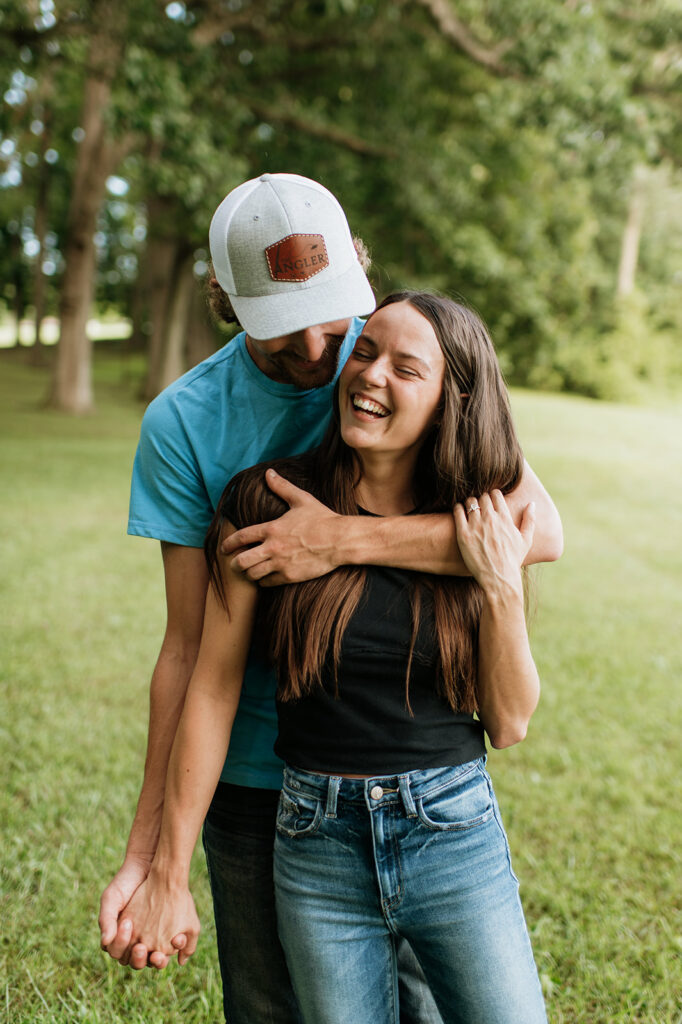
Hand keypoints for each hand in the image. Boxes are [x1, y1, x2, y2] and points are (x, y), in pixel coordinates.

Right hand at [99, 855, 188, 969]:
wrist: (146, 865)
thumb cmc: (125, 883)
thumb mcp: (111, 898)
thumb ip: (106, 920)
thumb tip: (106, 941)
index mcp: (117, 938)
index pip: (118, 954)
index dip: (121, 947)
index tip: (127, 928)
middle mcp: (134, 942)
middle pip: (136, 962)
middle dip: (139, 959)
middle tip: (141, 948)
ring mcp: (151, 939)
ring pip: (153, 960)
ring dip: (156, 961)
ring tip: (159, 954)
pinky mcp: (168, 933)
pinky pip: (170, 947)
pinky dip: (173, 947)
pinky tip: (176, 940)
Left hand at [221, 470, 342, 585]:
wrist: (340, 540)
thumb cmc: (322, 519)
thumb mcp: (301, 500)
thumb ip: (282, 487)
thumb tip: (268, 473)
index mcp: (272, 529)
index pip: (241, 537)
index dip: (228, 543)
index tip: (223, 548)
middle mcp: (273, 547)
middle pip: (241, 561)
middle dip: (234, 564)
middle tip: (234, 564)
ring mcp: (281, 563)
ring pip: (253, 574)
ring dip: (249, 573)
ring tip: (249, 571)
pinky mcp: (290, 576)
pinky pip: (268, 583)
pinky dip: (263, 581)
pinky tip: (265, 578)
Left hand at [454, 491, 534, 597]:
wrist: (499, 578)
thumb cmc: (513, 560)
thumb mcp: (526, 540)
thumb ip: (529, 520)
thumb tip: (531, 503)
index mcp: (505, 518)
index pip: (496, 494)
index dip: (492, 495)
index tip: (490, 501)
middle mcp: (490, 519)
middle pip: (482, 496)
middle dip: (481, 499)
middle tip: (479, 506)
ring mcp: (476, 526)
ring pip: (470, 502)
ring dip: (469, 503)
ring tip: (468, 509)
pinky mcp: (463, 534)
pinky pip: (458, 511)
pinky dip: (458, 508)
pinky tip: (459, 512)